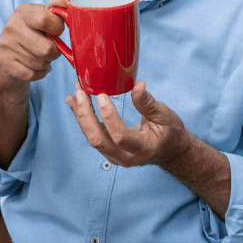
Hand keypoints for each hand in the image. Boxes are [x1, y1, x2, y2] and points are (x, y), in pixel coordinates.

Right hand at [0, 0, 73, 83]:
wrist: (9, 57)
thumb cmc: (33, 34)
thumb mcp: (44, 16)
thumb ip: (58, 6)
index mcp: (23, 11)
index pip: (44, 19)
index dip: (57, 28)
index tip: (56, 31)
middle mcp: (11, 26)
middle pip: (47, 49)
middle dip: (55, 52)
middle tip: (51, 48)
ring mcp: (5, 45)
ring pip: (40, 63)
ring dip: (46, 63)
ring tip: (40, 56)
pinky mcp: (3, 63)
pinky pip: (32, 74)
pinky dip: (39, 73)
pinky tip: (34, 66)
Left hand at [65, 80, 189, 167]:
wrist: (169, 150)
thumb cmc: (169, 132)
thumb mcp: (165, 116)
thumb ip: (148, 103)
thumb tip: (138, 85)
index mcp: (143, 149)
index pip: (120, 136)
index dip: (109, 116)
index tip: (102, 95)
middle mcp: (126, 157)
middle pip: (98, 139)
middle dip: (86, 114)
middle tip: (81, 91)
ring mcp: (114, 156)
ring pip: (92, 137)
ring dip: (80, 114)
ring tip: (74, 94)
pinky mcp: (108, 150)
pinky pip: (91, 134)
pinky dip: (82, 118)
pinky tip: (74, 102)